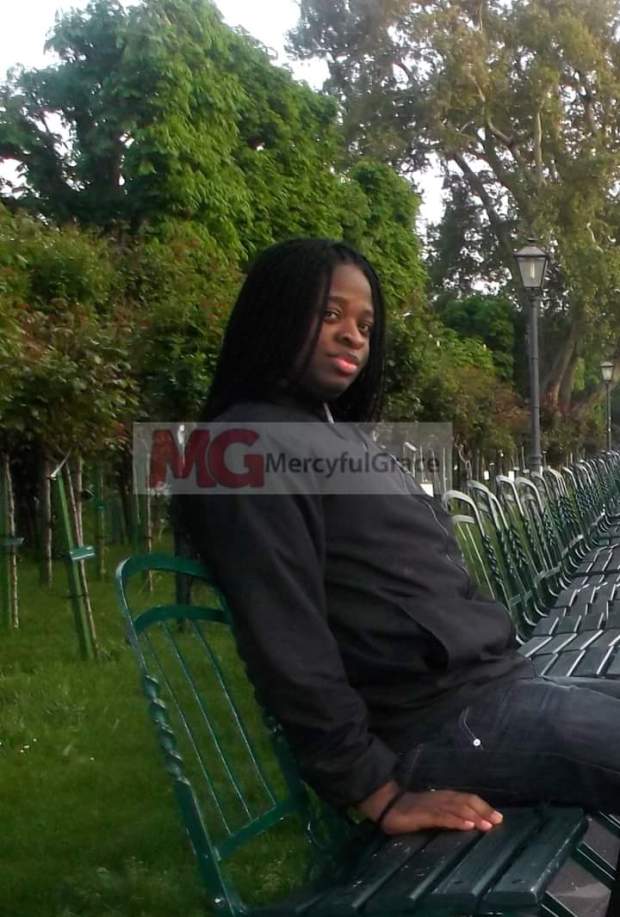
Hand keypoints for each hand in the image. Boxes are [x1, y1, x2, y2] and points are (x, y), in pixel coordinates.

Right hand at [380, 789, 502, 835]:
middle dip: (484, 811)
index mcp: (446, 797)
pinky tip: (466, 825)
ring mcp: (434, 806)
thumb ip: (450, 815)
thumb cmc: (413, 810)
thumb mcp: (435, 811)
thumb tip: (471, 822)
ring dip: (474, 816)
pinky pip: (444, 817)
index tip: (499, 818)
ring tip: (487, 825)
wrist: (389, 805)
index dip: (484, 807)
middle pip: (467, 802)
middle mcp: (443, 798)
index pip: (469, 799)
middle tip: (498, 821)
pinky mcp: (425, 815)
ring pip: (458, 808)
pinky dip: (457, 821)